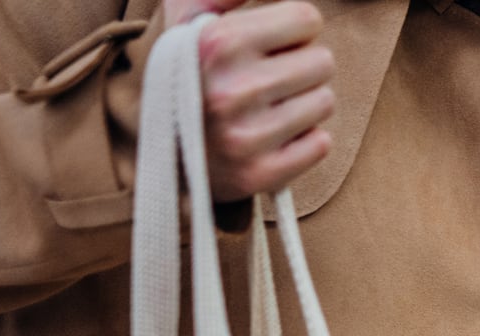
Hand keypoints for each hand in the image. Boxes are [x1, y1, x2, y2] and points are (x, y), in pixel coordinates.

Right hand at [167, 0, 334, 202]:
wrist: (155, 148)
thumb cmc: (185, 73)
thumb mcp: (189, 19)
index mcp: (218, 43)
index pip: (307, 19)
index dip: (295, 29)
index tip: (275, 42)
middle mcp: (233, 89)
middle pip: (323, 61)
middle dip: (302, 66)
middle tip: (272, 77)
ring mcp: (247, 136)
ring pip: (325, 101)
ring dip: (304, 103)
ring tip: (269, 107)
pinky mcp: (261, 173)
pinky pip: (321, 144)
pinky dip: (304, 140)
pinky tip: (274, 136)